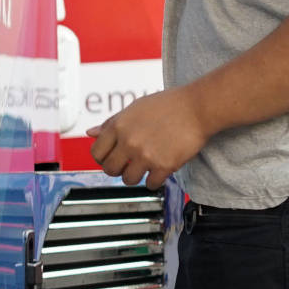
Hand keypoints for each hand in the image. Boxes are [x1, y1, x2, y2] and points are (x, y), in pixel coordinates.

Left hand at [92, 88, 208, 187]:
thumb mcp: (135, 107)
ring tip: (146, 167)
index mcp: (119, 125)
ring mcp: (146, 155)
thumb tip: (90, 133)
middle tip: (129, 164)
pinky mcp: (164, 166)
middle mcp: (129, 141)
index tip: (112, 158)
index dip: (103, 157)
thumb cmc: (169, 104)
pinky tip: (160, 170)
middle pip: (110, 169)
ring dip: (136, 176)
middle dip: (118, 169)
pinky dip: (154, 180)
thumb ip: (112, 122)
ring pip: (128, 180)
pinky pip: (150, 184)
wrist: (198, 107)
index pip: (96, 152)